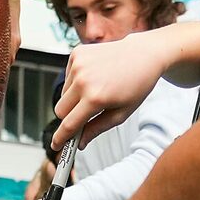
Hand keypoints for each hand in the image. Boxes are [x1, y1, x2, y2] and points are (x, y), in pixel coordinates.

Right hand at [51, 27, 194, 151]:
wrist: (143, 55)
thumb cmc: (136, 85)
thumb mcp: (121, 114)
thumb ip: (97, 129)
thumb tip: (80, 143)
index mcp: (95, 98)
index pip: (69, 124)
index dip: (61, 138)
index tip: (56, 145)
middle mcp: (83, 80)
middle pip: (60, 110)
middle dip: (69, 117)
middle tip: (85, 115)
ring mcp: (78, 65)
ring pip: (63, 94)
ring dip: (73, 98)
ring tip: (96, 91)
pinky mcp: (77, 54)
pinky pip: (67, 77)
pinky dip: (76, 82)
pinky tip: (94, 77)